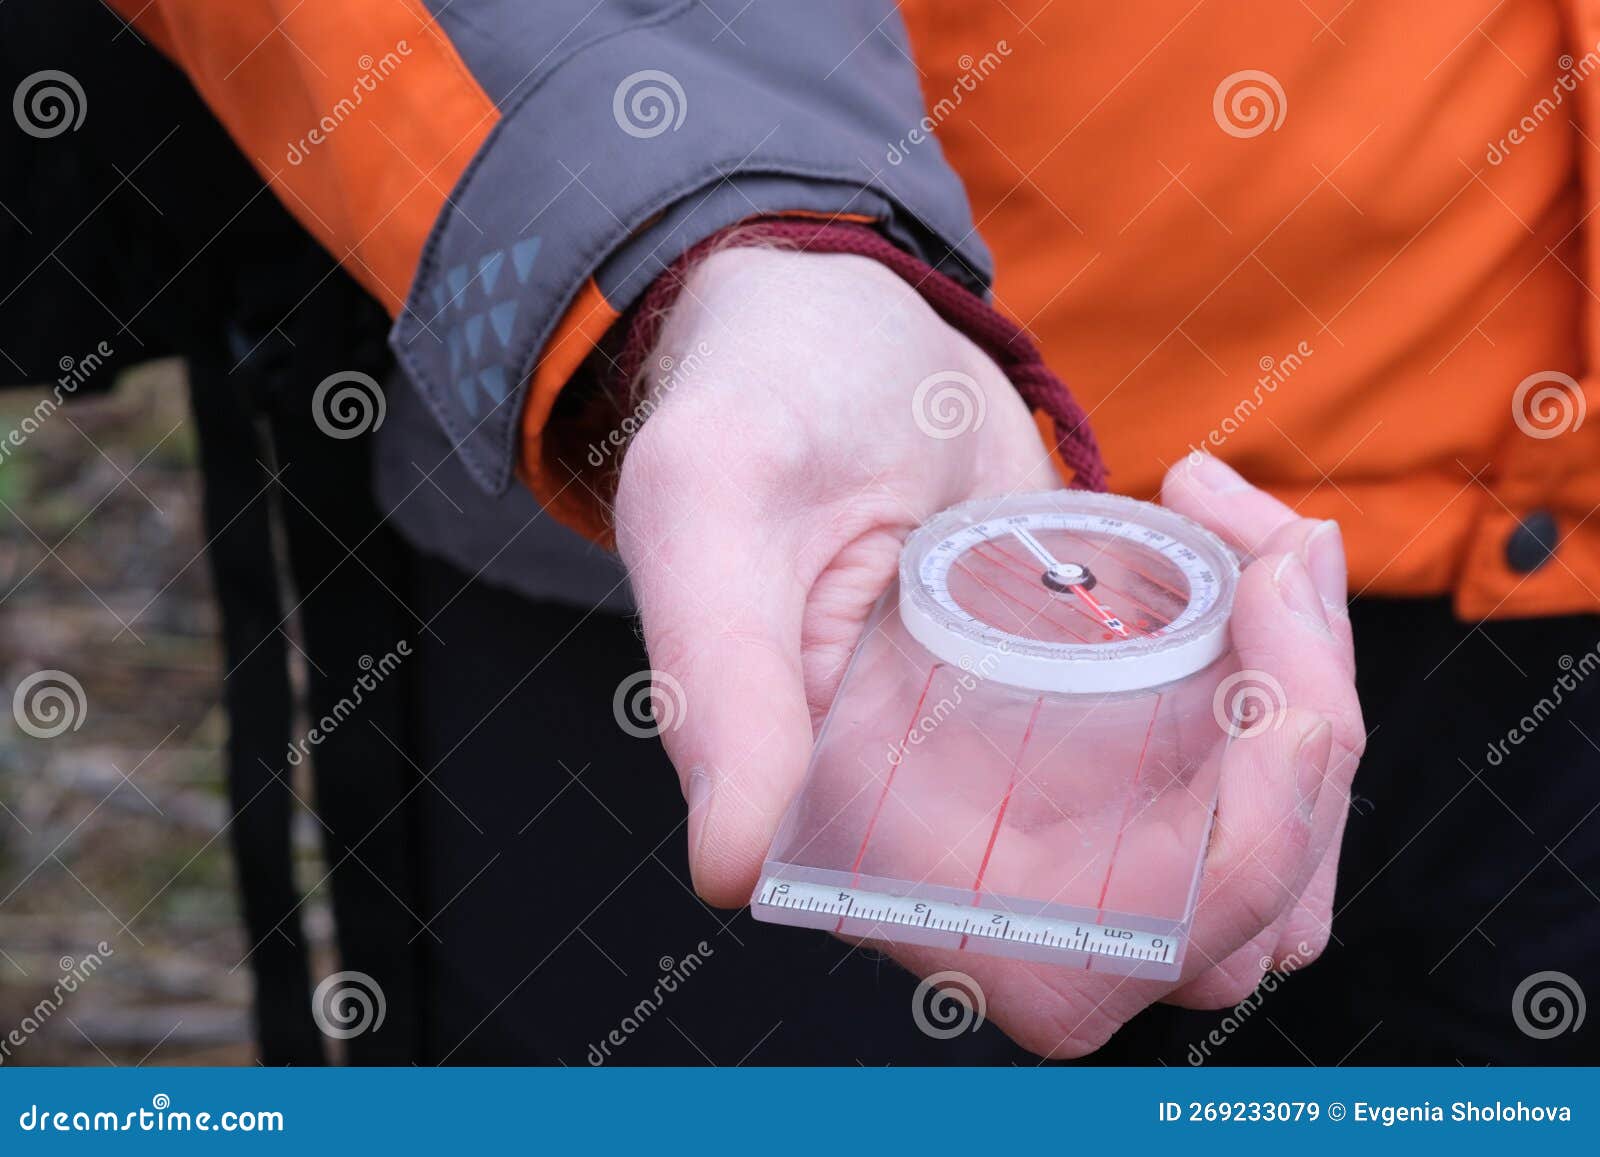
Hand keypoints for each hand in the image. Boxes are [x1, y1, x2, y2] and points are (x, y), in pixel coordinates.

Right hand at [614, 248, 1362, 1056]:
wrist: (827, 336)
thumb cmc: (756, 409)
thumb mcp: (716, 517)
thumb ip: (721, 689)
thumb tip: (734, 872)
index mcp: (858, 845)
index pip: (1062, 971)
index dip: (1211, 880)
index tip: (1271, 700)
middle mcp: (962, 851)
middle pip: (1206, 929)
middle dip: (1301, 775)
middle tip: (1277, 570)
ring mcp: (1049, 793)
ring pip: (1256, 868)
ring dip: (1316, 722)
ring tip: (1270, 548)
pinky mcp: (1114, 728)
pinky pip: (1256, 779)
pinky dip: (1300, 679)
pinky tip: (1258, 554)